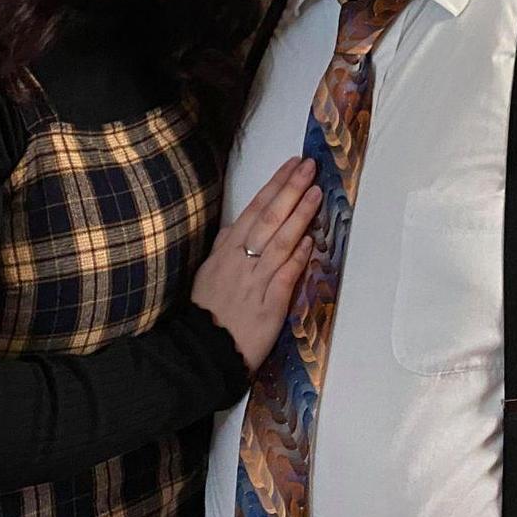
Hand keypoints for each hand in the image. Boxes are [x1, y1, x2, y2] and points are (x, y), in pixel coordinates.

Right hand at [191, 156, 319, 373]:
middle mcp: (241, 260)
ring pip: (280, 242)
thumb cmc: (206, 311)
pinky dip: (298, 257)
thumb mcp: (208, 271)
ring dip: (300, 215)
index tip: (291, 165)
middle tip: (309, 167)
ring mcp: (255, 281)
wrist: (200, 352)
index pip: (254, 208)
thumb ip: (224, 247)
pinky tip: (309, 240)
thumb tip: (236, 226)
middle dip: (291, 189)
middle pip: (269, 218)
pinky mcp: (268, 306)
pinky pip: (285, 276)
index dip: (275, 185)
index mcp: (226, 250)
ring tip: (316, 193)